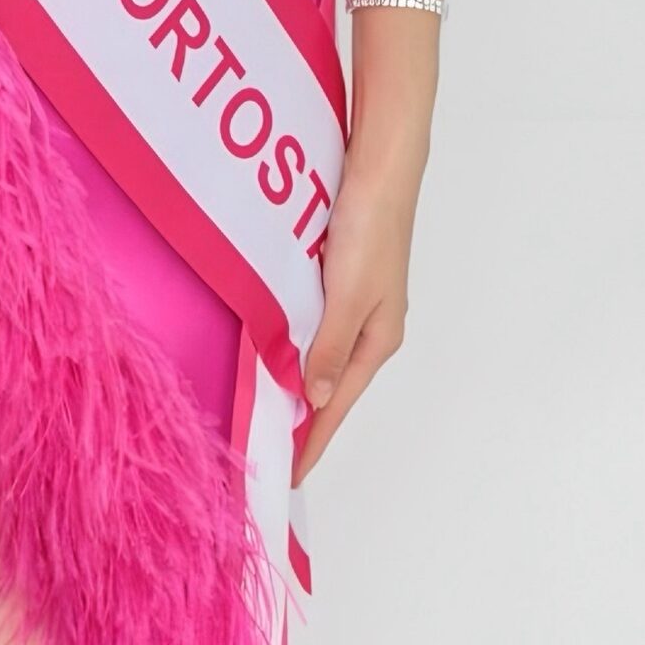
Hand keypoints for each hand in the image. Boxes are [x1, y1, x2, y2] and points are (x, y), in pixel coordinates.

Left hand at [292, 135, 424, 483]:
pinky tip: (271, 342)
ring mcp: (354, 301)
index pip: (337, 405)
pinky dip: (292, 338)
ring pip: (319, 351)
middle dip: (303, 416)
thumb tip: (314, 398)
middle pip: (329, 383)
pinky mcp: (339, 274)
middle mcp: (368, 326)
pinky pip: (311, 319)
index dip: (312, 440)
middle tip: (267, 447)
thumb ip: (329, 346)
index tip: (288, 477)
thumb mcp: (347, 295)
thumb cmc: (370, 228)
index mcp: (377, 340)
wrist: (379, 168)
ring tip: (265, 406)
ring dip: (295, 377)